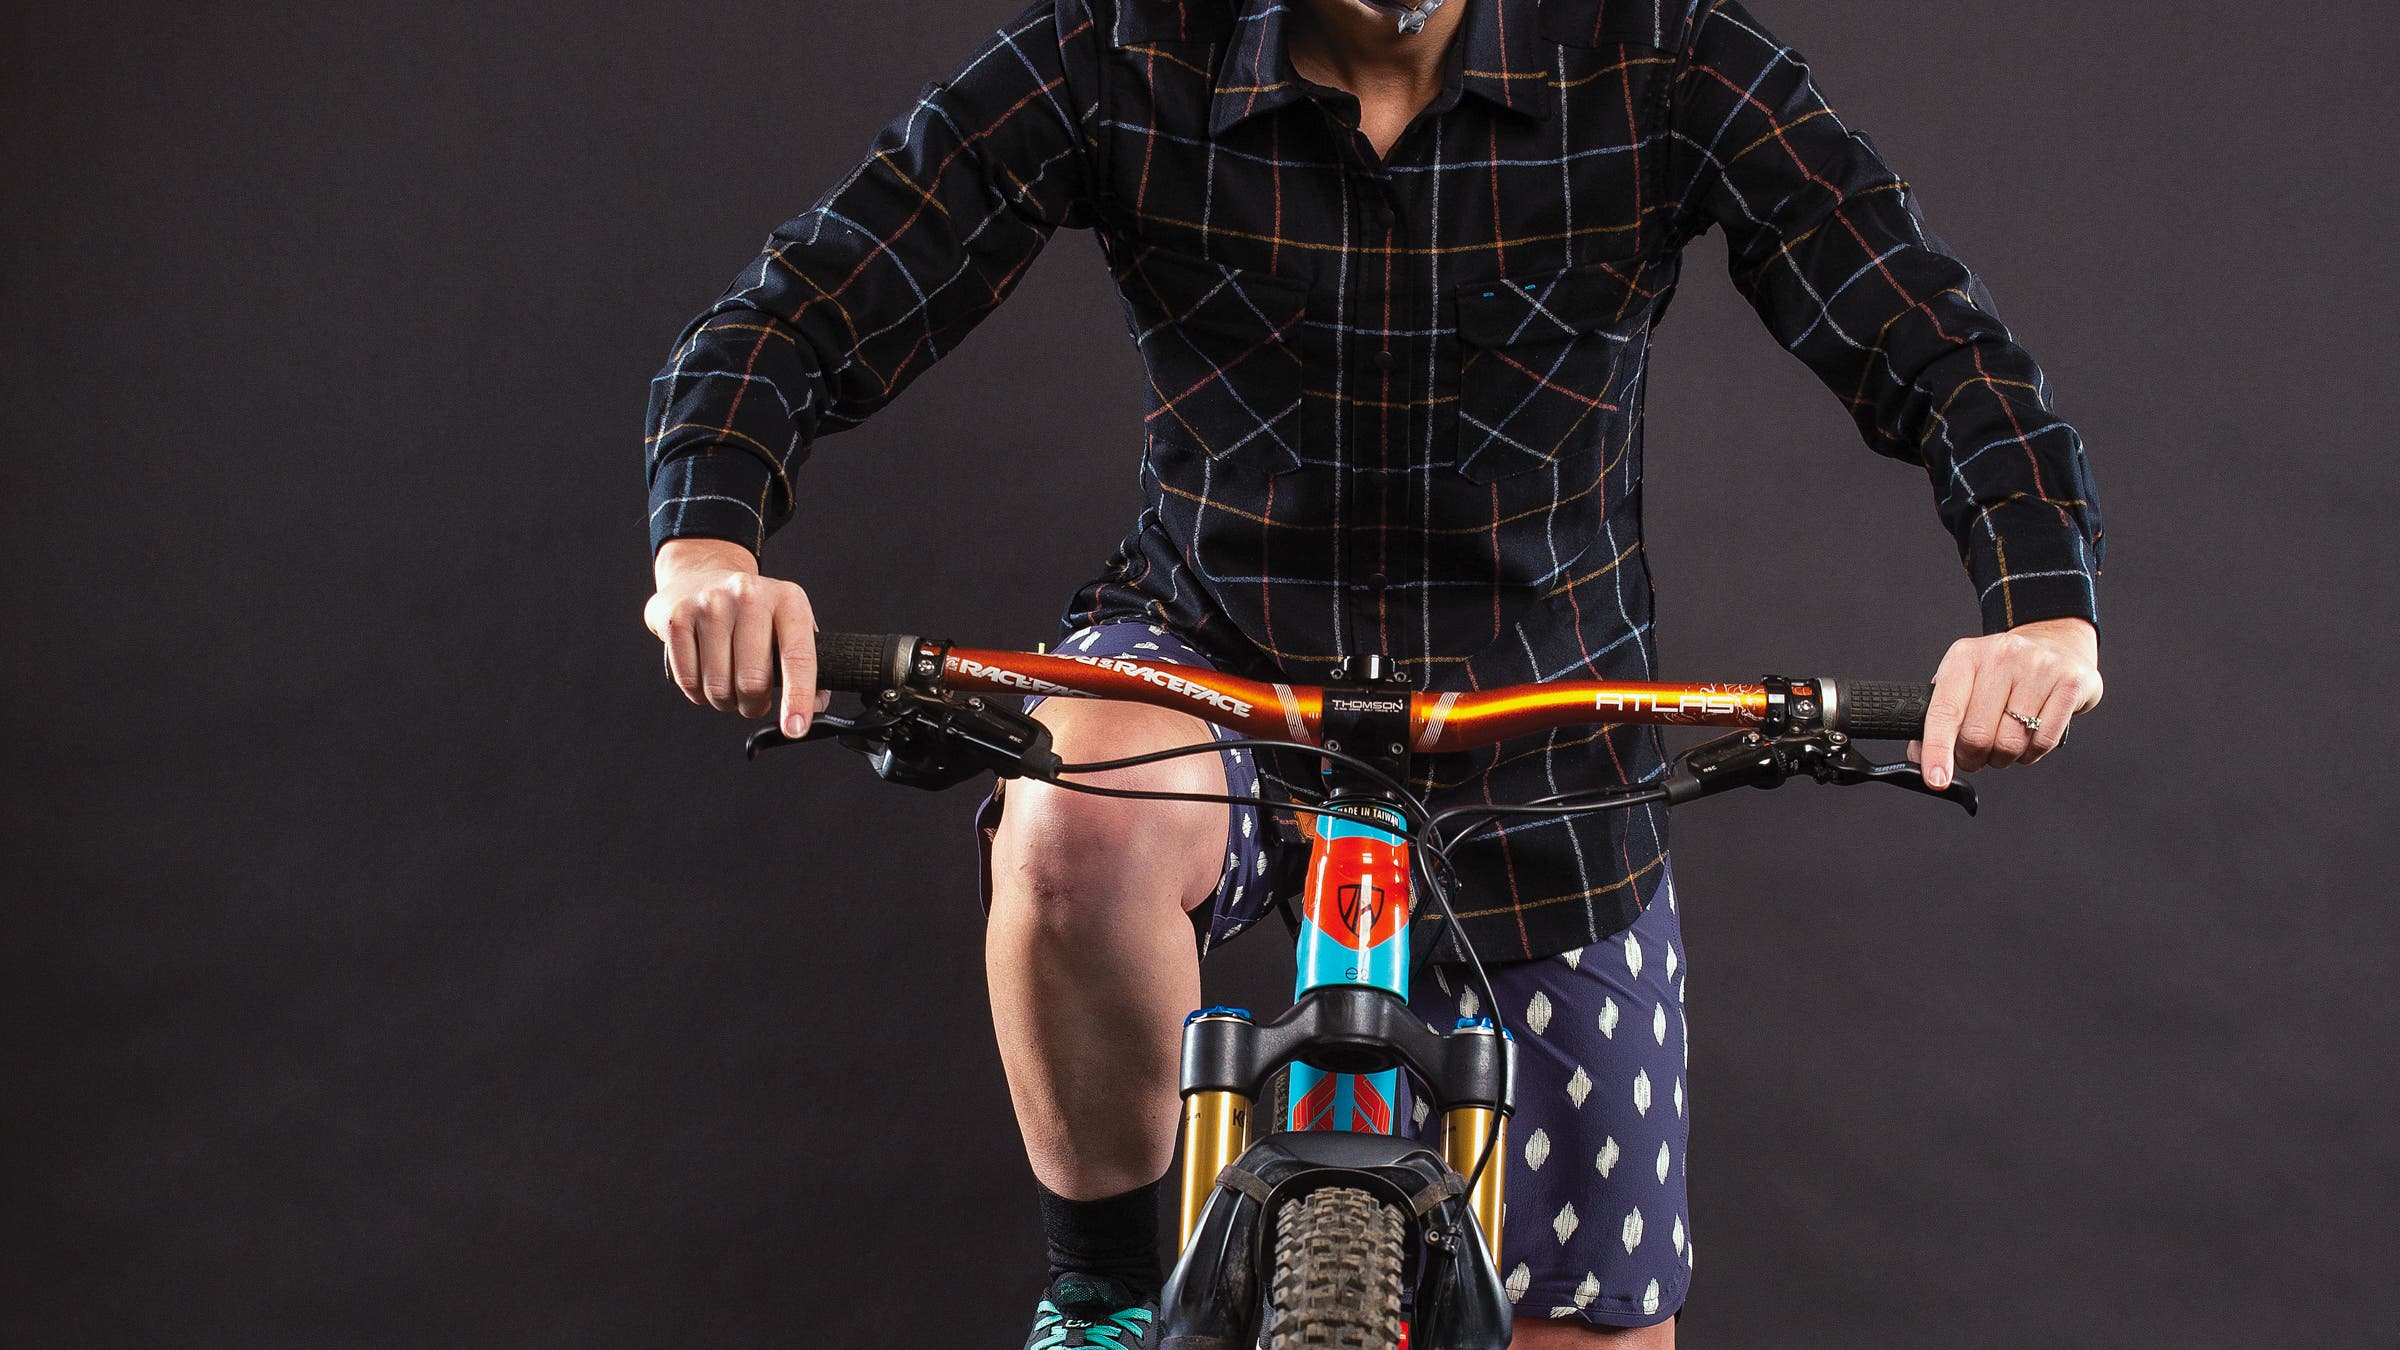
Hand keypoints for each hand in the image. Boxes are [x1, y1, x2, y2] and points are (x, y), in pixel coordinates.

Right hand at [643, 538, 825, 735]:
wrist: (701, 575)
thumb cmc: (753, 613)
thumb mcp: (789, 624)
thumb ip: (809, 667)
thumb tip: (812, 709)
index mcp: (788, 600)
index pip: (798, 658)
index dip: (798, 699)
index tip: (795, 729)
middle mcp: (750, 596)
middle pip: (752, 682)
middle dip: (753, 705)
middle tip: (753, 700)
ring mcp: (710, 604)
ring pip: (718, 687)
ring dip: (724, 701)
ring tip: (728, 684)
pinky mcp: (678, 617)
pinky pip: (688, 681)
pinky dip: (698, 693)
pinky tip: (705, 675)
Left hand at [1914, 617, 2101, 788]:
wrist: (2057, 642)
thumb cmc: (2003, 671)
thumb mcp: (1964, 681)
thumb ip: (1939, 717)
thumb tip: (1920, 758)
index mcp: (1965, 655)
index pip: (1944, 712)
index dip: (1937, 750)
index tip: (1936, 779)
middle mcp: (2001, 655)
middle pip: (1977, 736)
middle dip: (1973, 758)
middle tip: (1975, 755)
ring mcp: (2039, 667)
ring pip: (2010, 743)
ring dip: (2004, 758)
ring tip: (2005, 741)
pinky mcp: (2070, 683)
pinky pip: (2044, 742)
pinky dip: (2032, 753)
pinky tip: (2029, 738)